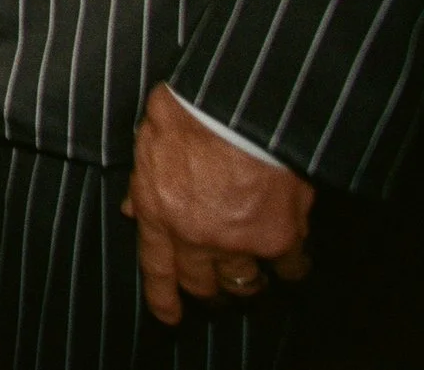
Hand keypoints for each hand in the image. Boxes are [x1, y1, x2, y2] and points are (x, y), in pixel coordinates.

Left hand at [122, 83, 314, 323]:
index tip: (170, 317)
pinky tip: (292, 259)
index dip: (164, 298)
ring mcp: (239, 242)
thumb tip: (131, 211)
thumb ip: (143, 185)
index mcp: (159, 213)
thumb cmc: (189, 114)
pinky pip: (289, 267)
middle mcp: (196, 237)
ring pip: (243, 284)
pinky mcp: (280, 237)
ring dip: (247, 282)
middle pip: (202, 284)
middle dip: (208, 291)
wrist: (236, 106)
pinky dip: (291, 265)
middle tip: (217, 291)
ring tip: (254, 277)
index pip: (158, 269)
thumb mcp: (149, 146)